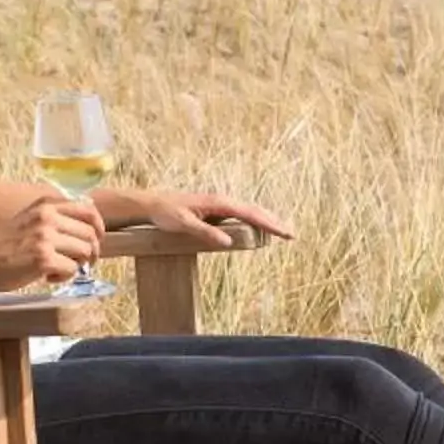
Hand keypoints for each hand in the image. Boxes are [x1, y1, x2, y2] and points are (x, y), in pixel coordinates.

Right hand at [0, 188, 104, 288]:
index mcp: (46, 204)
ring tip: (58, 269)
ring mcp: (45, 237)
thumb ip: (56, 216)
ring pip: (84, 252)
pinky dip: (64, 277)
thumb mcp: (31, 218)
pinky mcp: (43, 259)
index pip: (89, 210)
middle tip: (83, 263)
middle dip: (92, 252)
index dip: (98, 228)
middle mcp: (48, 217)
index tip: (96, 241)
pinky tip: (48, 277)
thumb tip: (90, 222)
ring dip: (77, 265)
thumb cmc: (5, 245)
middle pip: (90, 234)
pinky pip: (72, 269)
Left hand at [119, 188, 294, 247]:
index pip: (250, 214)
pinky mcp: (215, 211)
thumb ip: (205, 232)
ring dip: (266, 221)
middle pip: (255, 211)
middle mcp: (222, 201)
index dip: (269, 224)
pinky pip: (240, 215)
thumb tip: (228, 241)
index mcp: (219, 203)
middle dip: (274, 222)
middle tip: (292, 235)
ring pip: (249, 212)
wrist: (152, 204)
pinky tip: (258, 229)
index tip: (285, 233)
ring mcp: (220, 205)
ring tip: (281, 232)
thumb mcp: (183, 224)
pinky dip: (254, 221)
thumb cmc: (165, 213)